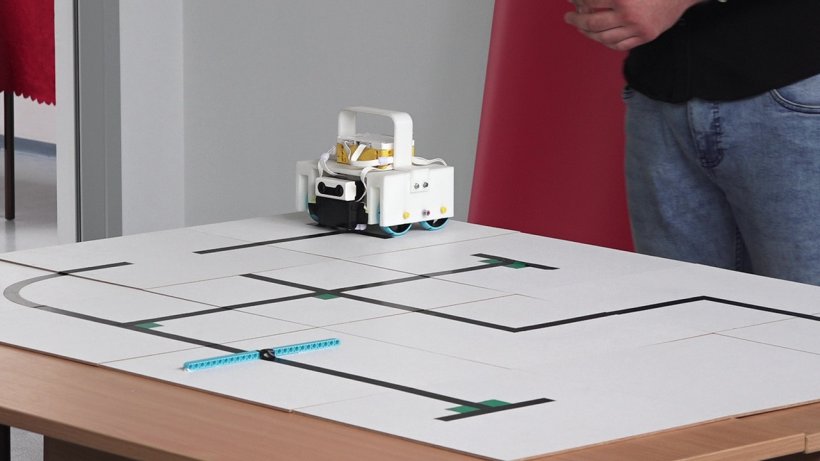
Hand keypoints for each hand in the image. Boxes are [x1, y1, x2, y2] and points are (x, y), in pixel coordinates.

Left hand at [564, 0, 702, 50]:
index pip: (591, 2)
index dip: (578, 1)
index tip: (571, 1)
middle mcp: (629, 15)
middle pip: (593, 23)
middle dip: (576, 21)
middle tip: (568, 17)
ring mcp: (638, 29)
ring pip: (604, 37)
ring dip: (588, 34)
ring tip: (581, 28)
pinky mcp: (645, 37)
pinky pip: (619, 45)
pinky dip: (605, 42)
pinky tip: (598, 37)